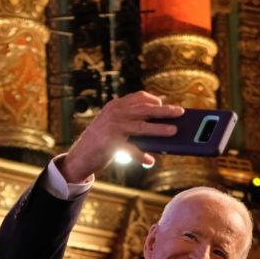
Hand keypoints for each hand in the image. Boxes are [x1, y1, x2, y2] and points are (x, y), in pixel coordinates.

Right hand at [61, 91, 183, 179]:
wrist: (79, 157)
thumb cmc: (101, 142)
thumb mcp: (113, 126)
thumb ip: (129, 122)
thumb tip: (156, 126)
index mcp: (115, 106)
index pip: (138, 97)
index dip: (153, 99)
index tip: (164, 104)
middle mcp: (114, 113)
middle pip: (145, 110)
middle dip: (164, 111)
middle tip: (180, 112)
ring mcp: (113, 127)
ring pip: (142, 127)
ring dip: (160, 129)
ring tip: (173, 131)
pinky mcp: (111, 143)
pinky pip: (131, 149)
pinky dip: (140, 156)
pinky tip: (149, 161)